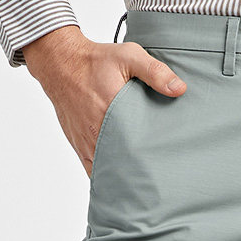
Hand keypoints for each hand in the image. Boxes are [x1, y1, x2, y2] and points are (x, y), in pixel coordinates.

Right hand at [21, 25, 186, 175]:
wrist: (61, 65)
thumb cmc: (95, 61)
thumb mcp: (128, 57)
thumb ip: (155, 72)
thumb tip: (179, 89)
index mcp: (112, 114)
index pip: (136, 147)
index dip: (151, 160)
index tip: (164, 167)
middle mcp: (98, 133)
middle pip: (123, 165)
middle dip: (140, 173)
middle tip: (158, 180)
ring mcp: (87, 144)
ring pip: (108, 171)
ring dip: (123, 176)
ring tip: (142, 183)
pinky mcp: (80, 147)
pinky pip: (94, 171)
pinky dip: (107, 176)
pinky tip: (120, 181)